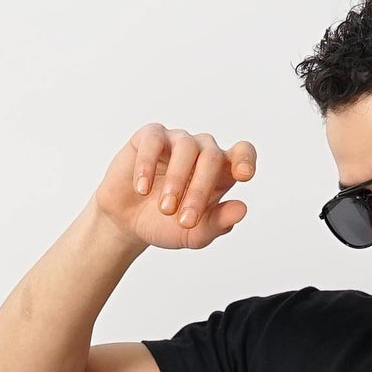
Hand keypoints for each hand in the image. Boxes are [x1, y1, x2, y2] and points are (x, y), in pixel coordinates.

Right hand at [95, 124, 255, 251]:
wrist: (126, 224)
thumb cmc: (165, 224)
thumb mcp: (193, 234)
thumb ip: (218, 223)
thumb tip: (241, 209)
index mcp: (220, 171)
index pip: (242, 153)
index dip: (245, 159)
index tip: (244, 175)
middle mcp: (202, 150)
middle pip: (211, 157)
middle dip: (200, 190)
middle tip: (185, 220)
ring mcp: (176, 141)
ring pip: (186, 147)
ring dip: (177, 180)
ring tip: (165, 208)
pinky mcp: (149, 137)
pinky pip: (153, 141)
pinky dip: (147, 165)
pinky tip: (142, 189)